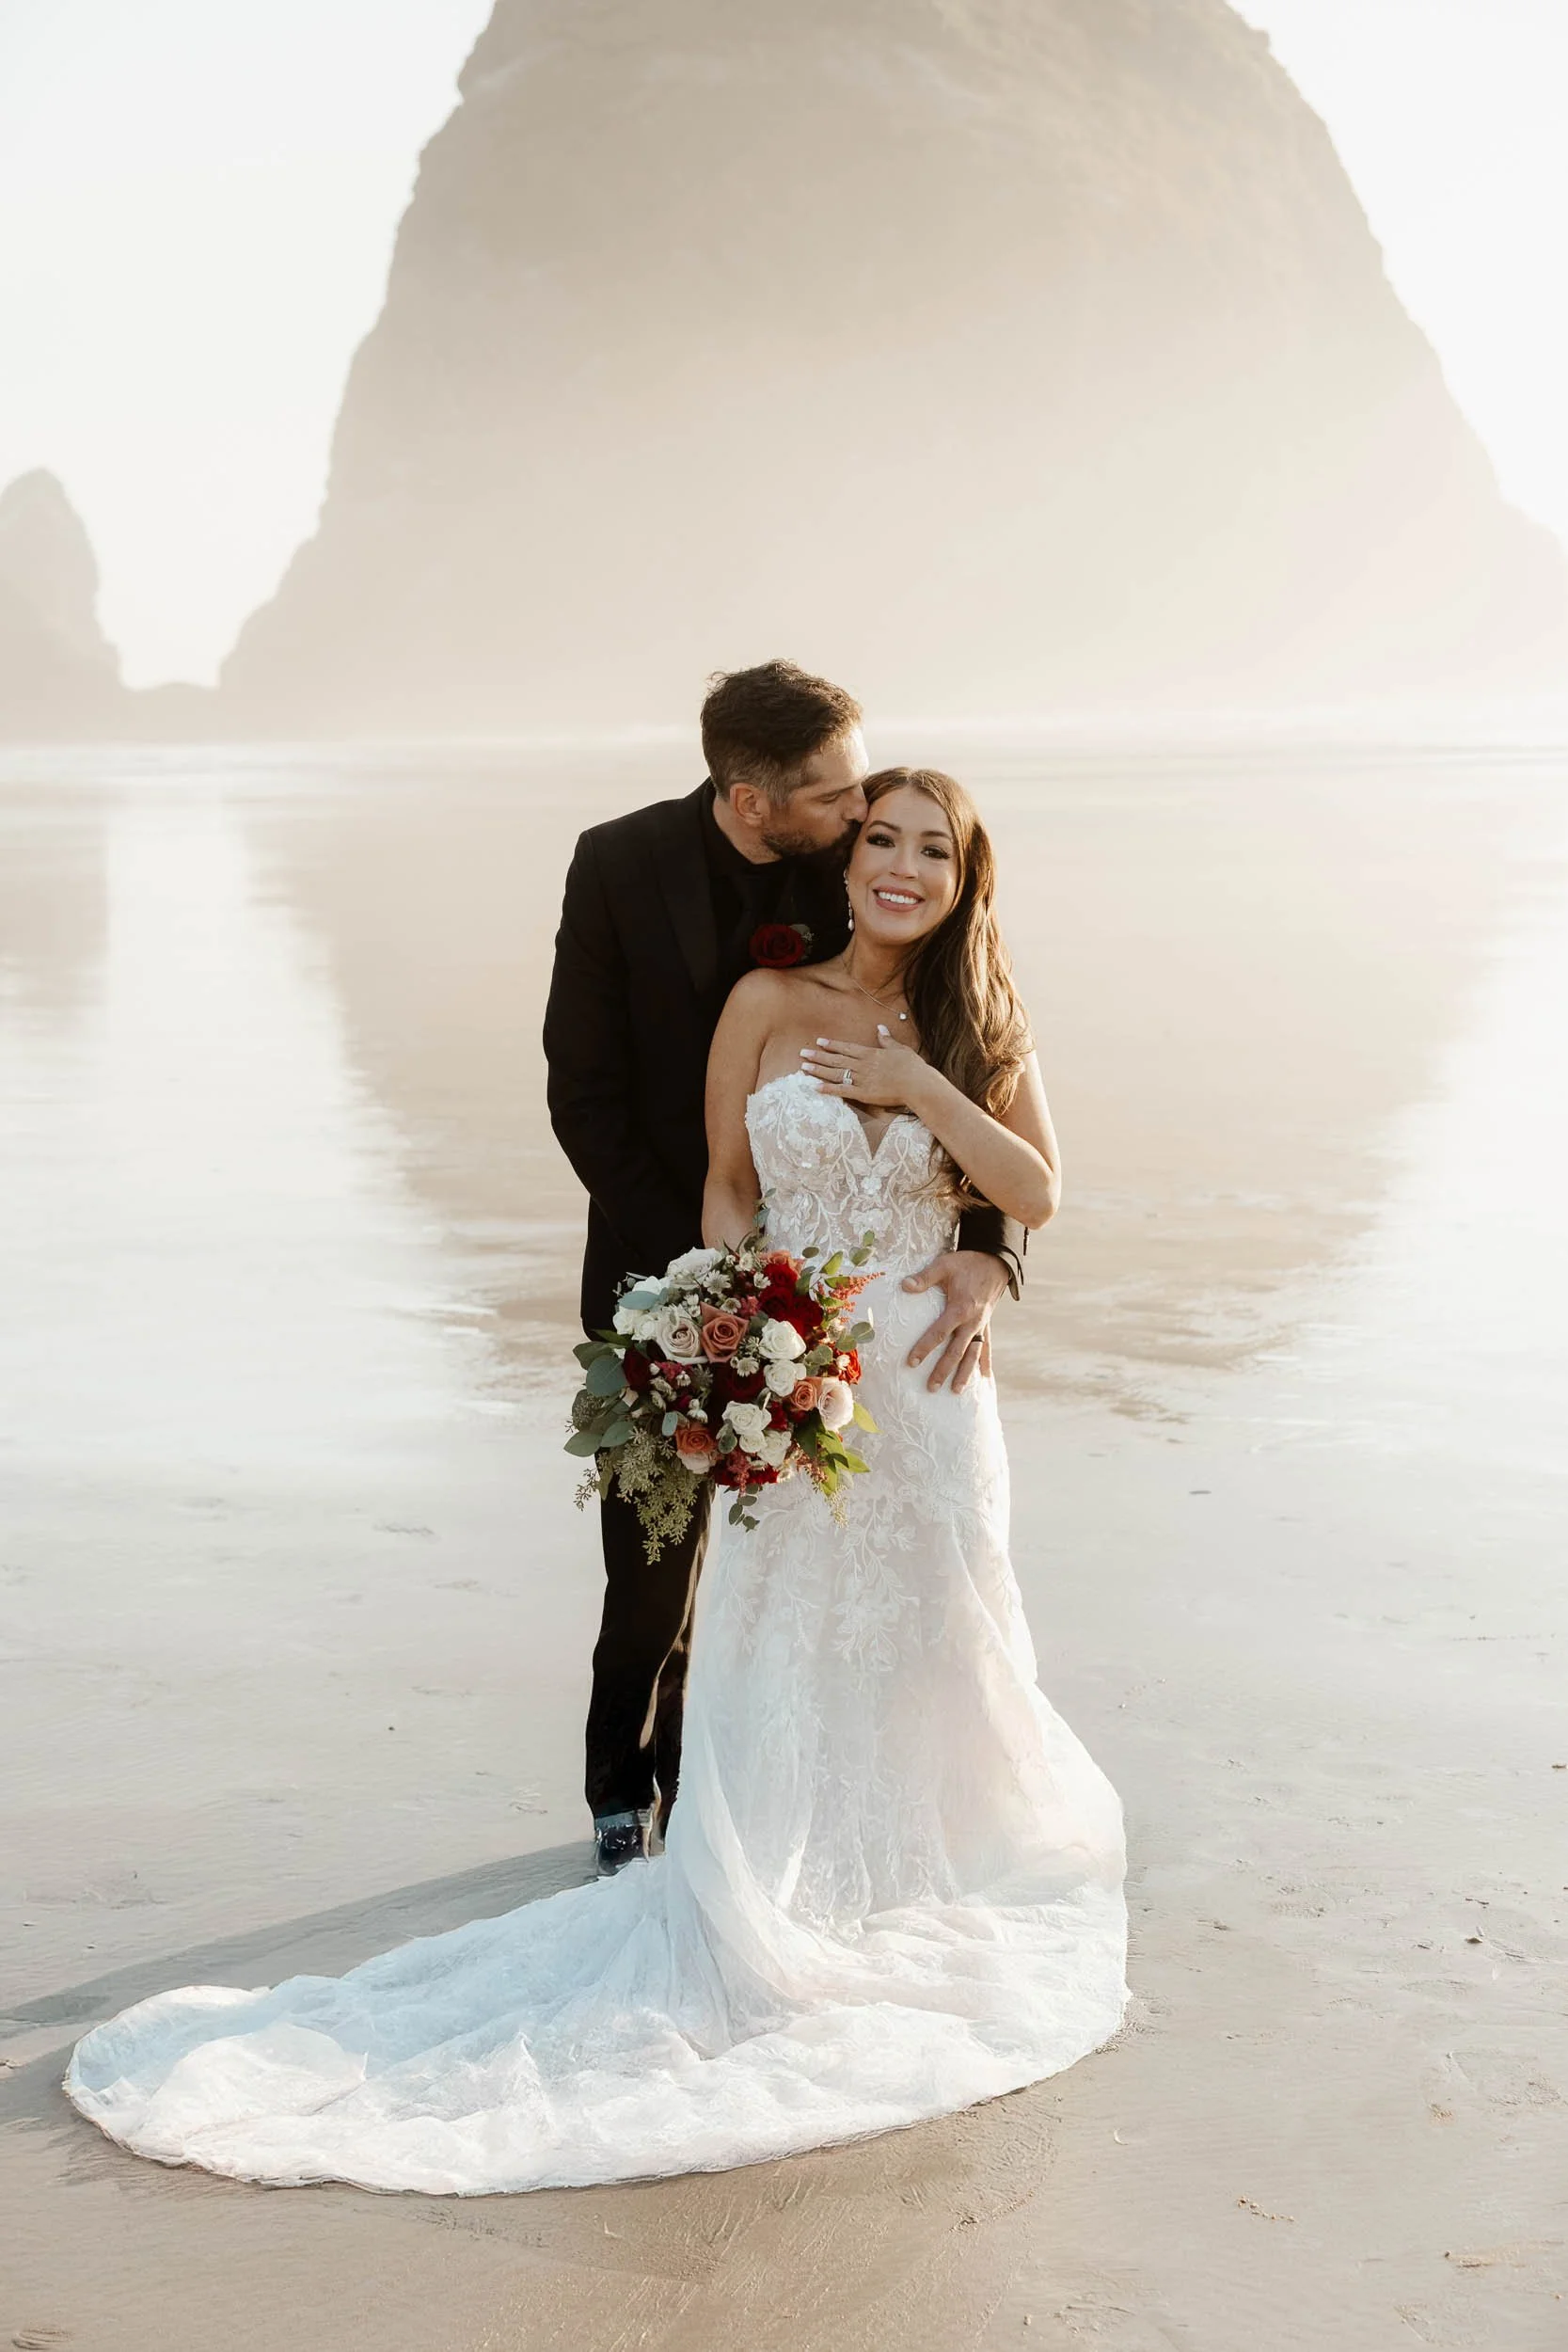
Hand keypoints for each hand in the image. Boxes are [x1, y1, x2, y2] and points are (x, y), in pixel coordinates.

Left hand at [799, 1027, 930, 1110]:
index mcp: (871, 1053)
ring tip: (804, 1067)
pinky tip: (815, 1087)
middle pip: (836, 1059)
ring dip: (819, 1070)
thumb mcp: (900, 1049)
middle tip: (802, 1053)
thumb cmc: (912, 1067)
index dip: (832, 1045)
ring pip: (835, 1073)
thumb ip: (887, 1040)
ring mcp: (862, 1079)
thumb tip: (880, 1028)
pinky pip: (842, 1091)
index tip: (819, 1042)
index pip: (846, 1048)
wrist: (917, 1084)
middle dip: (818, 1056)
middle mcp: (862, 1065)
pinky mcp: (863, 1094)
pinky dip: (828, 1089)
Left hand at [903, 1249, 1009, 1392]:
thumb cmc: (967, 1263)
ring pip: (973, 1354)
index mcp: (960, 1308)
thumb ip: (925, 1277)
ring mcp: (981, 1325)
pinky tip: (984, 1378)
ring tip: (956, 1391)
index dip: (925, 1348)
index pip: (939, 1333)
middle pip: (956, 1351)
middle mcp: (972, 1321)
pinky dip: (985, 1363)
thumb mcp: (945, 1265)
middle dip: (943, 1370)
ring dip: (965, 1374)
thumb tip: (904, 1285)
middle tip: (931, 1387)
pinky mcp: (986, 1325)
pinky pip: (986, 1347)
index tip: (912, 1362)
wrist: (995, 1261)